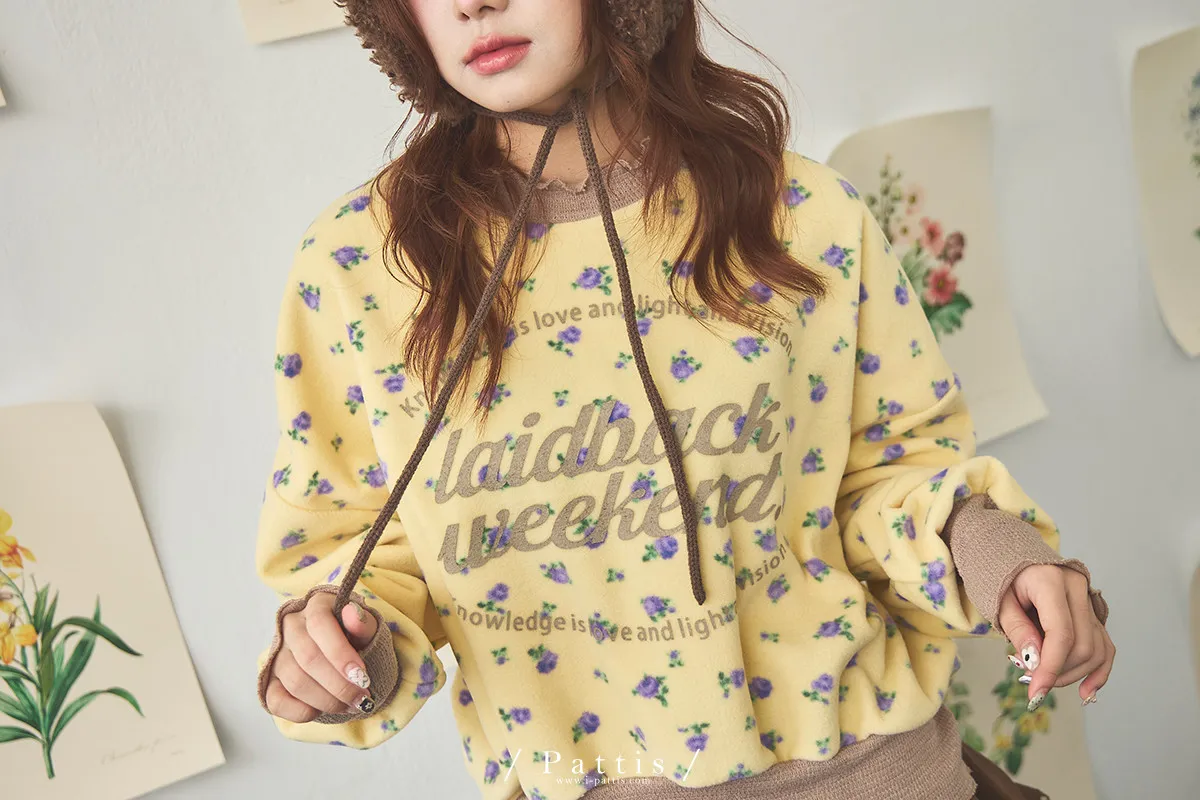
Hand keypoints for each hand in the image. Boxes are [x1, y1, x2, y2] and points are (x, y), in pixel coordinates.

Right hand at [264, 592, 378, 722]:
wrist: (344, 656)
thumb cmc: (357, 639)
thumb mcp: (368, 629)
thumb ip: (363, 624)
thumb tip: (353, 613)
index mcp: (316, 606)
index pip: (320, 625)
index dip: (340, 653)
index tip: (362, 676)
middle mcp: (291, 625)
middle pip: (308, 657)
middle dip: (339, 684)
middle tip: (362, 698)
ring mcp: (278, 653)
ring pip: (295, 681)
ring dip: (327, 700)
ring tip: (350, 705)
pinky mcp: (270, 679)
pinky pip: (276, 700)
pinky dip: (302, 711)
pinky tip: (323, 710)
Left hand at [997, 564, 1113, 709]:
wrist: (1013, 556)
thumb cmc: (1002, 577)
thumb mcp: (999, 601)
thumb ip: (1018, 630)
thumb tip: (1035, 661)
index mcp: (1051, 581)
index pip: (1061, 633)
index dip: (1050, 667)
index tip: (1035, 691)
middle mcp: (1077, 588)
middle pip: (1082, 645)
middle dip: (1058, 672)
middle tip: (1032, 681)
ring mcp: (1088, 599)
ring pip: (1096, 649)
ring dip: (1073, 674)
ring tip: (1045, 680)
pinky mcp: (1092, 612)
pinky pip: (1104, 645)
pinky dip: (1097, 670)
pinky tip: (1086, 691)